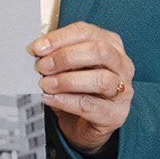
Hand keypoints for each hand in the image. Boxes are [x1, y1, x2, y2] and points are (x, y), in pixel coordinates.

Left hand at [32, 21, 134, 153]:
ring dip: (67, 80)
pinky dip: (66, 100)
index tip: (37, 47)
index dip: (60, 38)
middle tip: (41, 66)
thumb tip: (36, 50)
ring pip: (101, 79)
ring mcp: (123, 90)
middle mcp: (122, 65)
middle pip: (99, 51)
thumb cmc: (77, 89)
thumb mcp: (67, 67)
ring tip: (45, 84)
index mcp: (111, 45)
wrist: (84, 125)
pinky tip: (49, 98)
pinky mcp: (116, 114)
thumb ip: (56, 55)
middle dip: (65, 57)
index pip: (87, 32)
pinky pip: (91, 105)